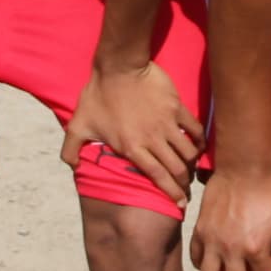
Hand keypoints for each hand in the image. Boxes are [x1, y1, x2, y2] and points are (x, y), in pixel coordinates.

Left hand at [66, 59, 201, 206]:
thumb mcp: (78, 124)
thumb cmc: (98, 95)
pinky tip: (198, 145)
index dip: (171, 193)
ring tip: (191, 168)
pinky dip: (199, 140)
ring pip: (188, 151)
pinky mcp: (177, 107)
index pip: (158, 177)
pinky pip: (194, 129)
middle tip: (186, 189)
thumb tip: (71, 167)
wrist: (118, 66)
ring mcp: (167, 123)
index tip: (180, 204)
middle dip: (185, 184)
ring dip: (192, 164)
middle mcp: (153, 139)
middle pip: (178, 169)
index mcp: (132, 147)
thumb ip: (71, 149)